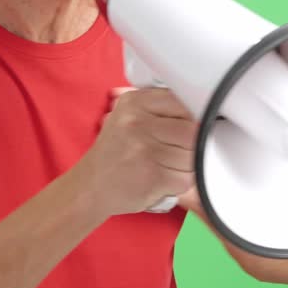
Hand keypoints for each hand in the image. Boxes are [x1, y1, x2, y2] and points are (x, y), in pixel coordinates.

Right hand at [76, 87, 199, 216]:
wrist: (90, 186)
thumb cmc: (114, 153)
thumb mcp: (127, 117)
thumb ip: (157, 108)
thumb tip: (197, 109)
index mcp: (134, 102)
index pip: (183, 103)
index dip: (191, 119)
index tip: (186, 127)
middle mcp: (137, 122)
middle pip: (192, 131)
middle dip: (190, 145)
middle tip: (175, 151)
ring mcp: (145, 150)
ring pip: (192, 157)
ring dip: (185, 166)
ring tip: (166, 166)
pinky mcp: (152, 176)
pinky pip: (185, 178)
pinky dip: (178, 183)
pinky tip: (162, 180)